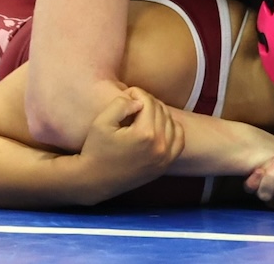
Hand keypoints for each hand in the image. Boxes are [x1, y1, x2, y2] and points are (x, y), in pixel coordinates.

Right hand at [77, 87, 184, 203]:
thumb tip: (139, 101)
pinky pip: (179, 139)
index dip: (137, 93)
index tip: (126, 94)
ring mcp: (165, 157)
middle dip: (146, 102)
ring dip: (158, 113)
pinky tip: (158, 126)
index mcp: (144, 134)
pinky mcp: (165, 165)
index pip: (148, 101)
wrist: (95, 181)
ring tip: (142, 114)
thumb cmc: (96, 150)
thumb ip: (120, 104)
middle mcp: (160, 145)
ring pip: (170, 121)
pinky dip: (171, 128)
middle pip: (160, 110)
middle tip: (132, 103)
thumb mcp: (101, 122)